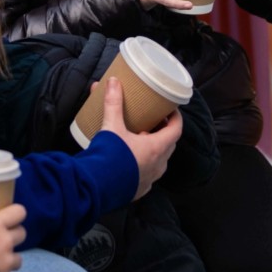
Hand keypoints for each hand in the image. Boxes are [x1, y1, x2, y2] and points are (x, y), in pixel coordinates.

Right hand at [94, 77, 180, 199]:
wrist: (95, 189)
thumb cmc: (109, 157)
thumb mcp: (112, 127)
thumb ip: (114, 104)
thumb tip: (114, 82)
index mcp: (157, 148)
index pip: (176, 130)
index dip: (175, 118)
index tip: (170, 110)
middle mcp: (158, 165)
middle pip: (168, 144)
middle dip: (163, 132)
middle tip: (153, 121)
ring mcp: (149, 180)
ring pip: (159, 161)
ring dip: (153, 149)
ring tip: (139, 138)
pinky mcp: (138, 190)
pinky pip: (147, 175)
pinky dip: (143, 165)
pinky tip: (131, 160)